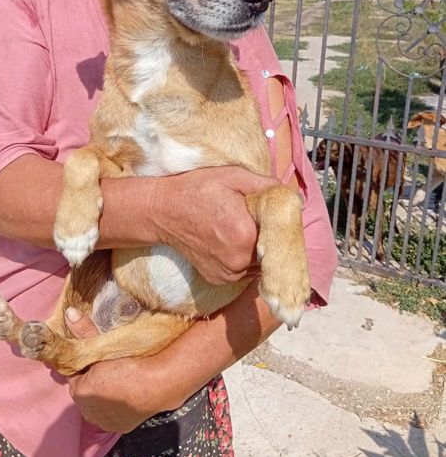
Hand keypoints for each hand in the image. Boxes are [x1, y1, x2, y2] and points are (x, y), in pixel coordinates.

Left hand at [64, 308, 174, 432]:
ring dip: (104, 393)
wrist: (157, 384)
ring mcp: (104, 422)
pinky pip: (112, 413)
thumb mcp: (104, 344)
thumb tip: (68, 313)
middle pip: (86, 390)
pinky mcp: (120, 427)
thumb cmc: (128, 362)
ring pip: (99, 403)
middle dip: (93, 379)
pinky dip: (116, 404)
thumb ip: (84, 331)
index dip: (84, 364)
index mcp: (80, 392)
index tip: (95, 355)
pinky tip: (126, 391)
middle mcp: (87, 412)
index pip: (75, 375)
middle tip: (107, 364)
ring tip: (118, 376)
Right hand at [149, 166, 276, 284]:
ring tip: (240, 228)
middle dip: (268, 236)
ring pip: (258, 263)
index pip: (281, 234)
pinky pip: (243, 271)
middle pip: (271, 251)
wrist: (162, 211)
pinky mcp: (218, 279)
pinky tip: (229, 240)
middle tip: (253, 218)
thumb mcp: (233, 176)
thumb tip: (295, 199)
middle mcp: (238, 261)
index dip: (280, 223)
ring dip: (257, 249)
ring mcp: (227, 274)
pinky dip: (243, 258)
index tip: (273, 213)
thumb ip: (267, 186)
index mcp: (244, 235)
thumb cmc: (197, 189)